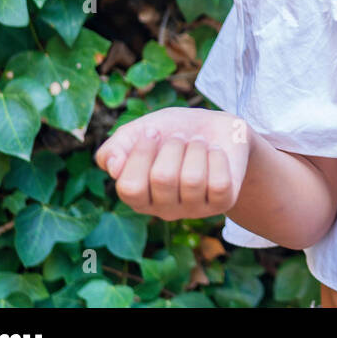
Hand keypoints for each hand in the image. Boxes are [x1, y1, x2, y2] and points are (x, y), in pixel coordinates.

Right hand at [94, 107, 251, 220]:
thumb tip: (113, 169)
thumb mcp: (137, 132)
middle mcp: (164, 209)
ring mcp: (194, 209)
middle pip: (163, 179)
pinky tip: (216, 152)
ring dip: (196, 149)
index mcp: (138, 197)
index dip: (141, 154)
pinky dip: (218, 158)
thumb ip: (114, 149)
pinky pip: (220, 183)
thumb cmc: (171, 132)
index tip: (153, 131)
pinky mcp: (222, 202)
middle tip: (180, 136)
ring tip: (198, 142)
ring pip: (193, 179)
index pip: (130, 187)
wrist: (214, 128)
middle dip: (173, 146)